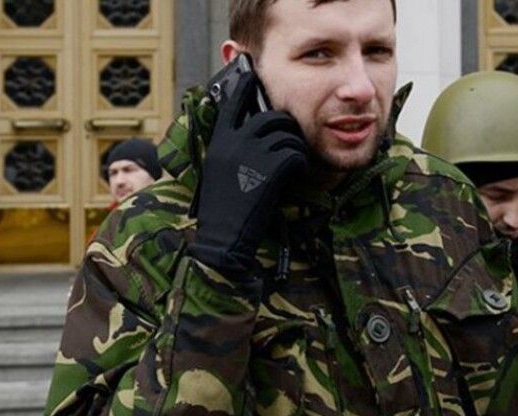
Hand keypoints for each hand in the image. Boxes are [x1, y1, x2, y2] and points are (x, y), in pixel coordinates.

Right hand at [189, 71, 307, 278]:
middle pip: (270, 118)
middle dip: (286, 128)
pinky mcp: (269, 170)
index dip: (244, 89)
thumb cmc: (222, 212)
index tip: (250, 75)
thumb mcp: (218, 172)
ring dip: (296, 149)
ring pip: (287, 136)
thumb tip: (250, 133)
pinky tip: (296, 174)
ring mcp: (251, 155)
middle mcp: (233, 143)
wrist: (223, 238)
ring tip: (294, 164)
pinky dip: (299, 163)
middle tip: (290, 143)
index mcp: (219, 142)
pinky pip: (294, 154)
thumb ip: (230, 150)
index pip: (232, 105)